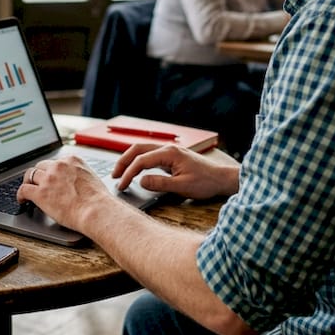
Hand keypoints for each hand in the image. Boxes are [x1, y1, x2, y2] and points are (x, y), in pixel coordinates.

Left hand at [16, 155, 114, 230]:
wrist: (96, 210)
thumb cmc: (98, 200)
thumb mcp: (91, 178)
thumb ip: (79, 176)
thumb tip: (74, 183)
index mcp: (72, 161)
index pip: (56, 162)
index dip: (50, 170)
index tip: (49, 176)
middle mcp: (59, 166)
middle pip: (41, 166)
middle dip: (39, 174)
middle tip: (37, 183)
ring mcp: (48, 179)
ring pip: (30, 175)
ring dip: (28, 182)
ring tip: (27, 189)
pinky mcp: (40, 193)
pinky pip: (23, 189)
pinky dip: (20, 195)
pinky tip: (22, 200)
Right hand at [111, 143, 239, 199]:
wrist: (221, 179)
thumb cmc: (205, 182)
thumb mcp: (182, 186)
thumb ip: (160, 183)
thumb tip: (141, 181)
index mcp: (169, 153)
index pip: (141, 160)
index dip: (129, 173)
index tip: (121, 186)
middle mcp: (168, 148)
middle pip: (138, 149)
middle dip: (123, 161)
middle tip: (114, 176)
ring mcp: (169, 151)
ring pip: (142, 150)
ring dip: (129, 160)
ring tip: (120, 173)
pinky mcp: (171, 157)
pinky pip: (149, 155)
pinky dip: (138, 161)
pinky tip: (134, 170)